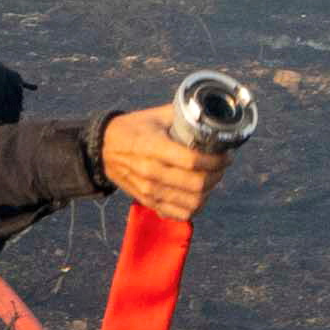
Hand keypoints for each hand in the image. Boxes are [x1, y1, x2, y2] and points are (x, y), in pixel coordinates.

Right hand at [99, 106, 232, 218]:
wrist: (103, 149)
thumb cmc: (132, 129)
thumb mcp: (155, 116)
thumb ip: (182, 115)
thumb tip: (209, 115)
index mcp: (154, 147)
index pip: (193, 161)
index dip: (216, 160)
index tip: (226, 156)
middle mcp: (151, 172)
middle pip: (197, 184)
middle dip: (217, 175)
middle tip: (221, 167)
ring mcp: (149, 190)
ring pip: (192, 202)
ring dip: (208, 192)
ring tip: (211, 180)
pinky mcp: (147, 201)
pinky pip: (178, 214)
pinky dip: (193, 207)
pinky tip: (196, 195)